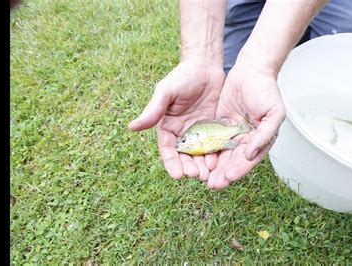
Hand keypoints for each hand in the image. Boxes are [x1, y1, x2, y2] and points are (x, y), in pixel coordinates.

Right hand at [129, 60, 224, 180]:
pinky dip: (216, 154)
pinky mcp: (215, 128)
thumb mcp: (166, 92)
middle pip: (185, 156)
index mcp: (168, 127)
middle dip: (190, 167)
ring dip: (203, 165)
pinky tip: (220, 161)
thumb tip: (131, 127)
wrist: (205, 65)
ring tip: (209, 174)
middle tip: (197, 176)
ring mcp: (200, 132)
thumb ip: (153, 111)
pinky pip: (215, 145)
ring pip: (201, 154)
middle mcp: (183, 133)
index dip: (172, 163)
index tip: (177, 175)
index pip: (168, 149)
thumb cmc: (182, 76)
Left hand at [206, 65, 285, 188]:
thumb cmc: (267, 90)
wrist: (252, 70)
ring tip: (202, 177)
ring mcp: (231, 133)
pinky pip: (211, 139)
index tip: (227, 178)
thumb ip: (265, 135)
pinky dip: (205, 149)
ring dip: (213, 166)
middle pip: (233, 160)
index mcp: (260, 140)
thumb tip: (251, 154)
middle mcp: (246, 140)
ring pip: (221, 153)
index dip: (238, 169)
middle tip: (212, 184)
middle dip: (223, 173)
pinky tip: (197, 158)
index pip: (248, 159)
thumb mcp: (273, 112)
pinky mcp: (219, 125)